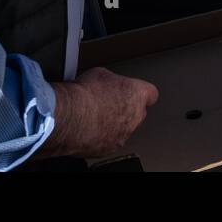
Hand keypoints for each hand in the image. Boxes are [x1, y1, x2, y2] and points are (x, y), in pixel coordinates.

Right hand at [42, 67, 158, 158]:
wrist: (70, 117)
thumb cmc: (85, 94)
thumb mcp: (101, 74)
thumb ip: (112, 81)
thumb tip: (107, 83)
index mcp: (138, 94)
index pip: (151, 94)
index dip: (141, 93)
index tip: (134, 92)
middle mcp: (135, 116)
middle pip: (138, 113)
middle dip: (127, 109)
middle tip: (108, 103)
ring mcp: (124, 134)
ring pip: (124, 129)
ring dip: (113, 124)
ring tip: (95, 116)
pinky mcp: (110, 148)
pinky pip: (110, 142)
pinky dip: (101, 137)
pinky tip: (89, 129)